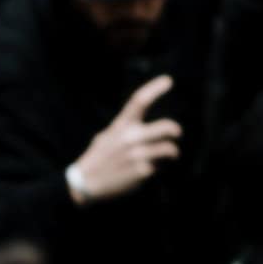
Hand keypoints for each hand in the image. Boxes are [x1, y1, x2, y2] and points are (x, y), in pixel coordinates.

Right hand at [70, 75, 181, 203]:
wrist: (86, 183)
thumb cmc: (99, 158)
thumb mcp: (108, 136)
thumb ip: (125, 130)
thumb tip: (145, 129)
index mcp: (121, 125)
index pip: (139, 101)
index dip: (155, 88)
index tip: (168, 80)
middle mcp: (130, 137)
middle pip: (166, 126)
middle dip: (175, 130)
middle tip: (177, 134)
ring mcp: (137, 154)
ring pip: (169, 148)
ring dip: (172, 152)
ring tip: (170, 155)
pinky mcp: (142, 171)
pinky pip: (161, 167)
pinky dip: (159, 168)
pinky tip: (149, 170)